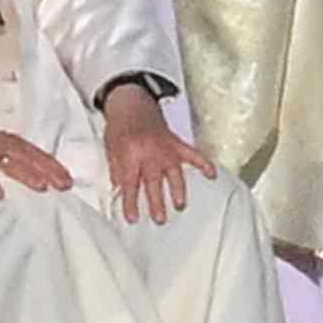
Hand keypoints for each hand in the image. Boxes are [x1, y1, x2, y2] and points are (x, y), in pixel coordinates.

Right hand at [0, 99, 74, 200]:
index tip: (67, 176)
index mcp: (5, 139)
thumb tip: (23, 170)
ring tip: (43, 188)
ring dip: (27, 174)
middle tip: (65, 184)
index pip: (33, 150)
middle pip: (29, 155)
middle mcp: (0, 143)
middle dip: (48, 169)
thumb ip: (5, 155)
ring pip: (11, 162)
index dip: (50, 163)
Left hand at [96, 81, 196, 224]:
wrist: (131, 102)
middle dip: (156, 201)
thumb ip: (117, 171)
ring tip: (180, 205)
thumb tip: (120, 192)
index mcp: (129, 154)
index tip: (132, 218)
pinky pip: (192, 154)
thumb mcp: (110, 150)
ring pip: (174, 172)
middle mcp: (149, 152)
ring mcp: (165, 148)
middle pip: (153, 181)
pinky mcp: (176, 144)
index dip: (130, 202)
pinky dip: (204, 164)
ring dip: (178, 190)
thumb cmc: (119, 128)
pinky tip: (212, 175)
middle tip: (160, 219)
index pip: (130, 184)